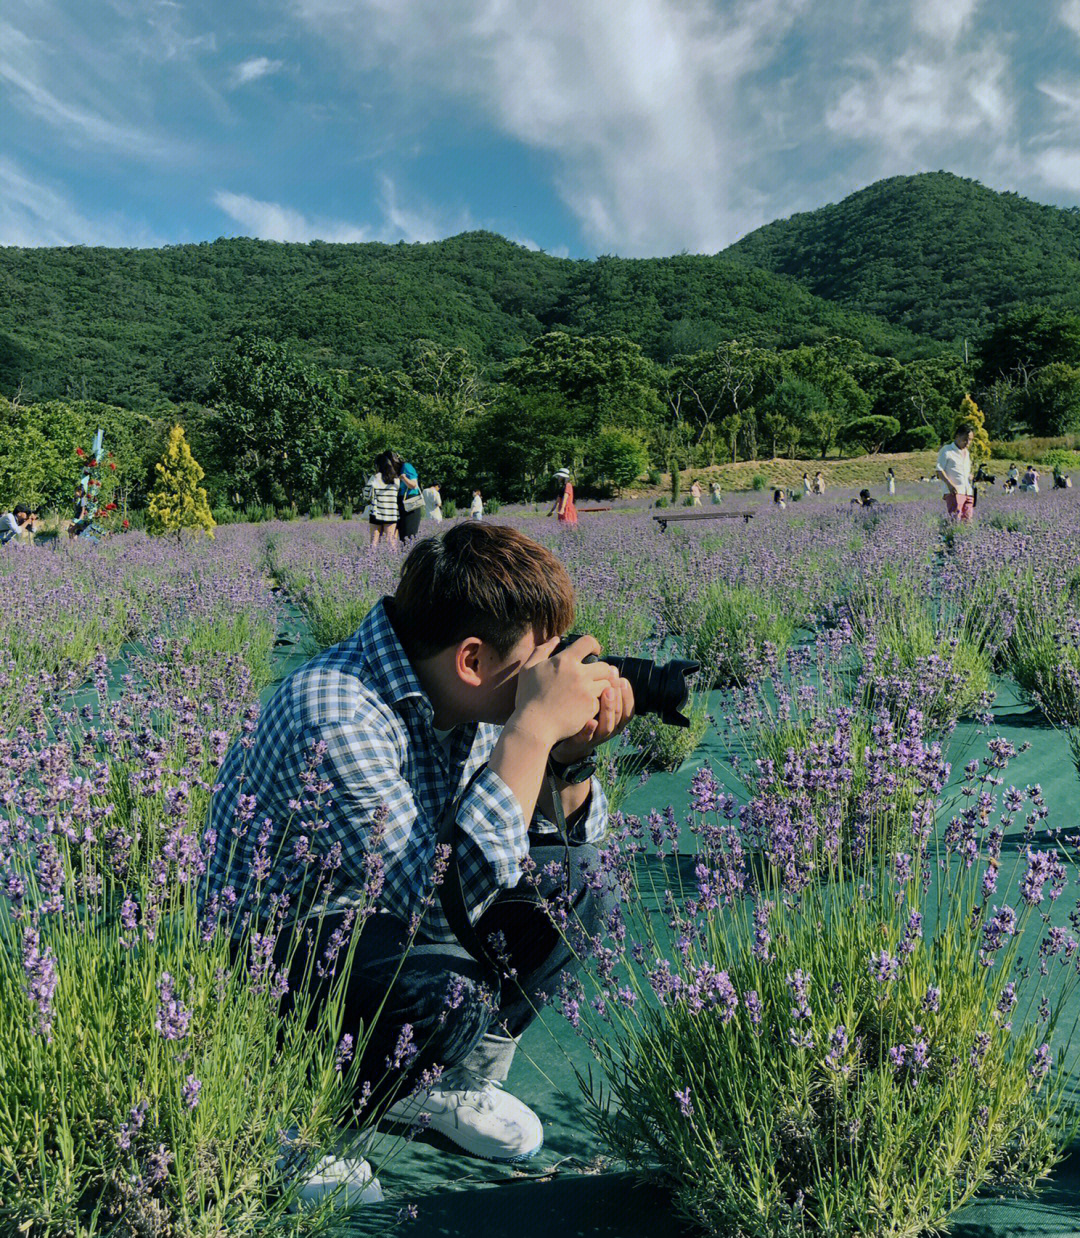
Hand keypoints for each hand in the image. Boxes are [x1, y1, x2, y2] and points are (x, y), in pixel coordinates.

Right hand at [510, 634, 618, 750]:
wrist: (534, 726)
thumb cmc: (528, 697)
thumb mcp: (528, 669)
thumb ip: (542, 651)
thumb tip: (556, 639)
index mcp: (565, 661)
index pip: (588, 642)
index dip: (594, 645)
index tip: (594, 651)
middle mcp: (579, 674)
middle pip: (604, 666)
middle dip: (601, 670)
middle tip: (594, 676)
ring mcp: (587, 691)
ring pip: (607, 684)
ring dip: (602, 686)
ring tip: (592, 691)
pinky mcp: (591, 707)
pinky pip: (602, 701)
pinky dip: (597, 702)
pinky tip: (587, 706)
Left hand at [551, 669, 634, 765]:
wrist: (565, 738)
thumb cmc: (583, 715)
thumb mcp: (596, 702)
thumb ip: (603, 690)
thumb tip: (611, 667)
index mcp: (615, 720)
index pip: (628, 708)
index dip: (628, 695)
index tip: (623, 679)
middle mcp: (609, 729)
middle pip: (619, 715)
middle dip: (618, 697)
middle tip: (614, 682)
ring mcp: (596, 737)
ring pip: (607, 726)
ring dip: (608, 709)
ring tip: (606, 693)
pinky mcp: (580, 742)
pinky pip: (586, 737)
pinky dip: (589, 730)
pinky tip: (590, 720)